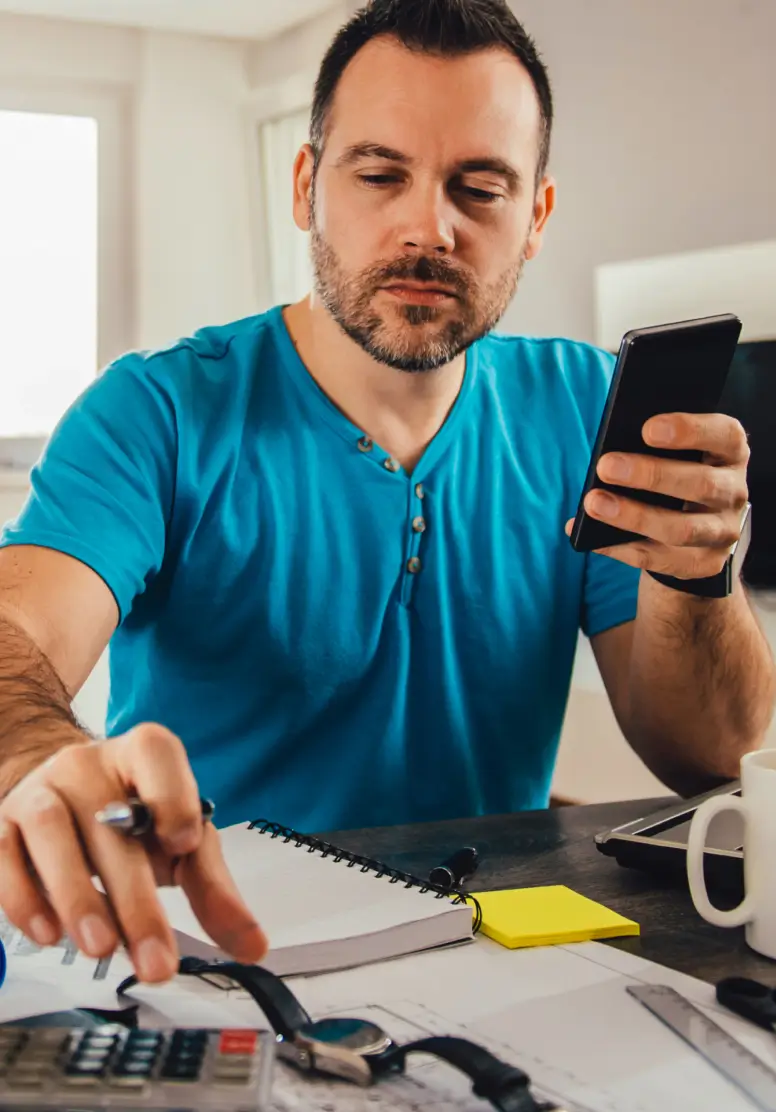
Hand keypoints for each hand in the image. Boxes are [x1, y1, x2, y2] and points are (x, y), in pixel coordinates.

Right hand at [0, 724, 267, 981]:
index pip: (157, 755)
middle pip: (110, 822)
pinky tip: (49, 933)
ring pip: (52, 832)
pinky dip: (24, 898)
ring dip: (78, 896)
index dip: (173, 797)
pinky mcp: (2, 822)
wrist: (65, 793)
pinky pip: (4, 854)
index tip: (185, 845)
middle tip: (155, 958)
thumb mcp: (181, 843)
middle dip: (136, 899)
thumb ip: (214, 890)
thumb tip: (252, 944)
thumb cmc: (133, 816)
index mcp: (143, 754)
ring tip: (102, 948)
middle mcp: (89, 764)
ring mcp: (42, 789)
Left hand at [566, 412, 749, 578]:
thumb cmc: (676, 475)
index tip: (648, 429)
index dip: (690, 430)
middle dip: (651, 475)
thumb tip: (607, 457)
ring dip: (634, 517)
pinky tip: (596, 539)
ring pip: (683, 529)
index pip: (725, 436)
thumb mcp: (676, 456)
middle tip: (606, 466)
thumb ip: (651, 450)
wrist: (696, 530)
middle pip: (702, 484)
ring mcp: (723, 531)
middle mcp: (733, 492)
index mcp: (729, 453)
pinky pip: (662, 559)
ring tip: (594, 503)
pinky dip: (623, 549)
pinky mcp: (706, 564)